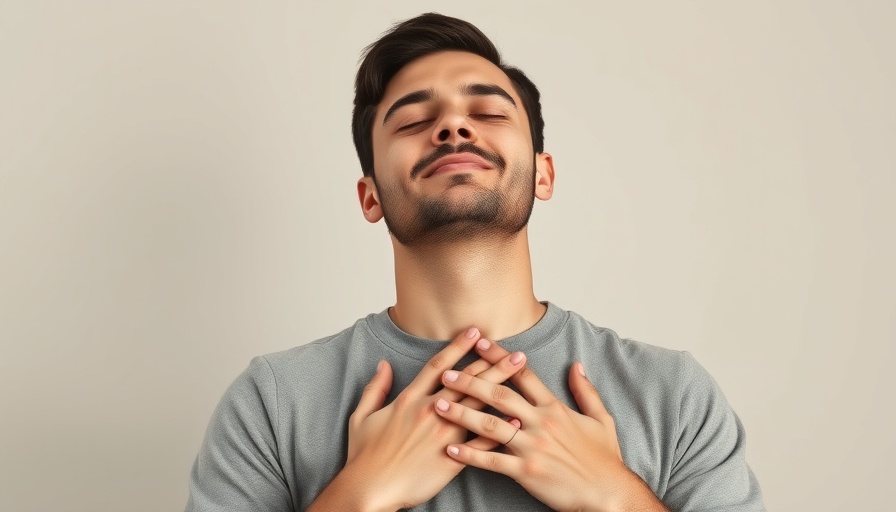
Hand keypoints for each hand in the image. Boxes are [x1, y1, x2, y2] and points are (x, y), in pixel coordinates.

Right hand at [309, 328, 527, 511]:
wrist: (369, 489)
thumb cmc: (363, 456)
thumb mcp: (361, 416)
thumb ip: (375, 388)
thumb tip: (383, 365)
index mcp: (409, 400)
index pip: (438, 366)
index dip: (458, 347)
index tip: (475, 332)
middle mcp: (429, 412)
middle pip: (467, 381)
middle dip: (492, 362)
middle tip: (514, 349)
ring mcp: (443, 435)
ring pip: (478, 404)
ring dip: (502, 386)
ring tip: (521, 374)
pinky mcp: (451, 458)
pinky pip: (480, 442)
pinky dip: (500, 429)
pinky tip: (518, 419)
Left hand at [434, 340, 667, 511]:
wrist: (608, 494)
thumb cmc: (604, 459)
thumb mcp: (602, 419)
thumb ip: (586, 391)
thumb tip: (577, 365)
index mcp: (554, 408)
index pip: (523, 375)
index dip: (500, 358)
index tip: (480, 344)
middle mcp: (540, 423)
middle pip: (499, 395)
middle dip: (471, 381)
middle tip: (448, 373)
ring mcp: (532, 447)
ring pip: (489, 425)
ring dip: (461, 413)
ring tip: (439, 404)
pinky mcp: (526, 472)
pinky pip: (492, 461)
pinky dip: (470, 455)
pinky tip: (451, 450)